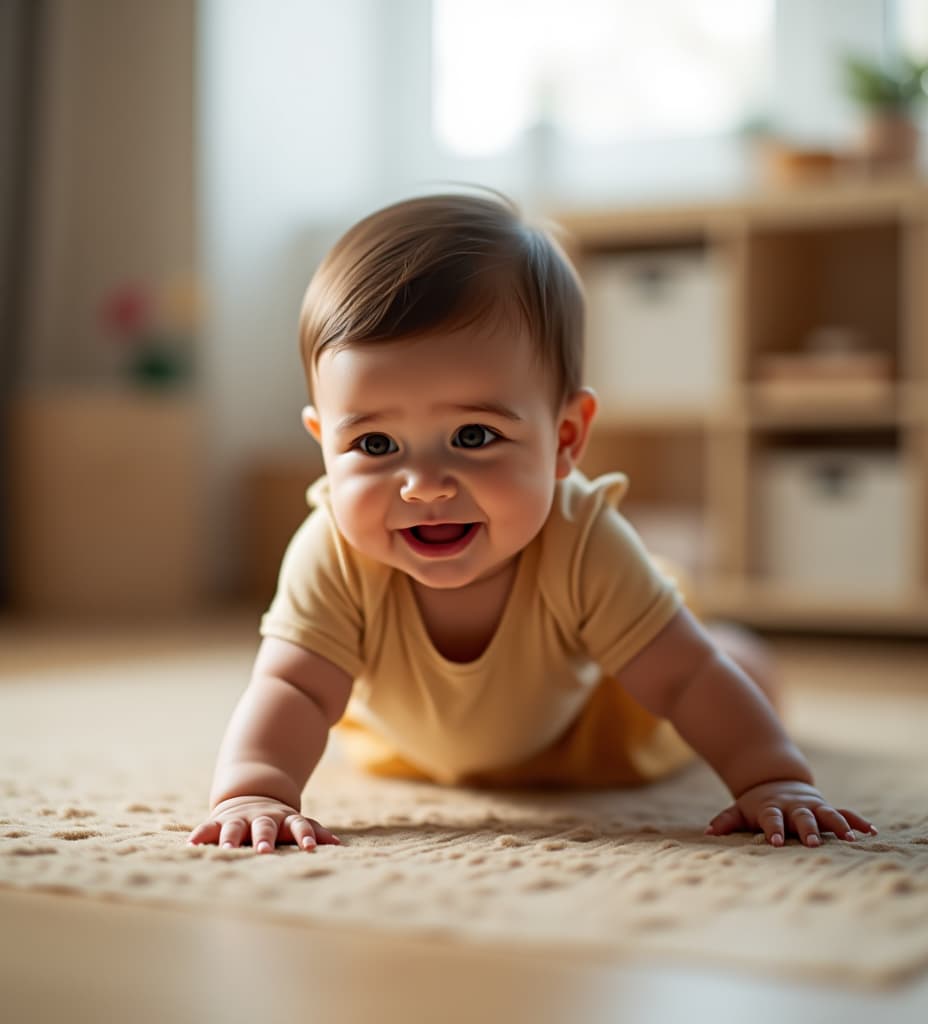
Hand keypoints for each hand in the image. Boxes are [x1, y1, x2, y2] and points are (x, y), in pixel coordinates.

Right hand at [187, 795, 341, 853]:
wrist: (251, 793)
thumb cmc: (278, 819)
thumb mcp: (296, 821)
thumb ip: (314, 831)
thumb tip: (337, 844)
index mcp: (284, 820)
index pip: (299, 826)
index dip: (305, 837)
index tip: (311, 848)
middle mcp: (262, 818)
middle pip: (265, 827)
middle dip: (265, 839)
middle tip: (264, 851)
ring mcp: (240, 819)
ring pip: (235, 827)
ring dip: (232, 838)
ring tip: (227, 849)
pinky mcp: (220, 822)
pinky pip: (208, 827)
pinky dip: (201, 834)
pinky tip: (192, 844)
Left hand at [705, 780, 877, 847]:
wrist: (776, 780)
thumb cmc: (757, 804)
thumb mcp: (739, 809)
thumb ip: (725, 821)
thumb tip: (708, 833)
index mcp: (772, 809)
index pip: (771, 820)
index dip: (774, 830)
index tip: (777, 842)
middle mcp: (794, 807)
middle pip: (802, 818)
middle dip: (808, 830)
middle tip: (813, 844)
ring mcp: (812, 806)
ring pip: (827, 814)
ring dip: (838, 825)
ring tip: (850, 839)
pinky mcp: (826, 807)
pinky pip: (845, 813)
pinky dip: (857, 821)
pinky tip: (871, 832)